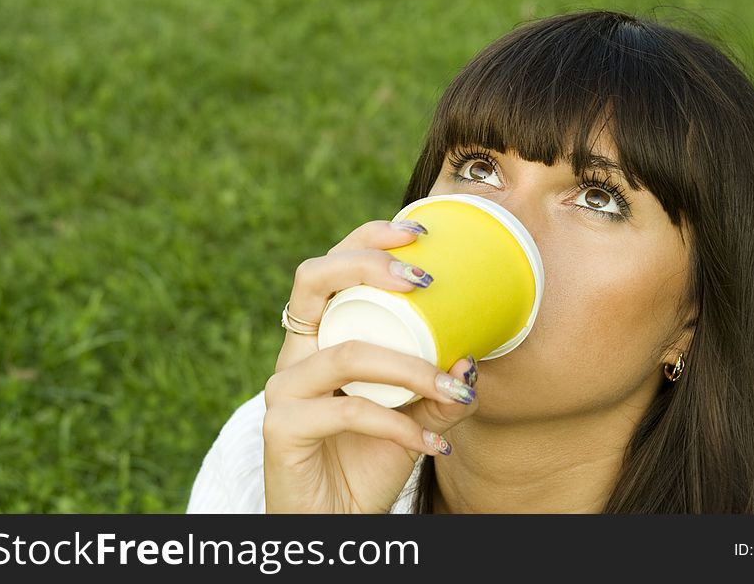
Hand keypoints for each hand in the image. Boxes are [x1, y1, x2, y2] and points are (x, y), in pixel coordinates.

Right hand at [263, 220, 478, 512]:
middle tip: (424, 279)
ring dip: (411, 368)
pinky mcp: (281, 427)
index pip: (331, 269)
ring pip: (348, 354)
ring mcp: (282, 389)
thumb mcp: (413, 420)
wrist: (336, 522)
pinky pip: (349, 413)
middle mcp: (295, 354)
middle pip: (314, 279)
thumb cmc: (369, 462)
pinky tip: (432, 443)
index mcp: (321, 338)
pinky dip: (400, 425)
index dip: (366, 240)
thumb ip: (438, 390)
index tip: (418, 232)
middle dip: (369, 264)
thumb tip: (472, 358)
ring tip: (454, 386)